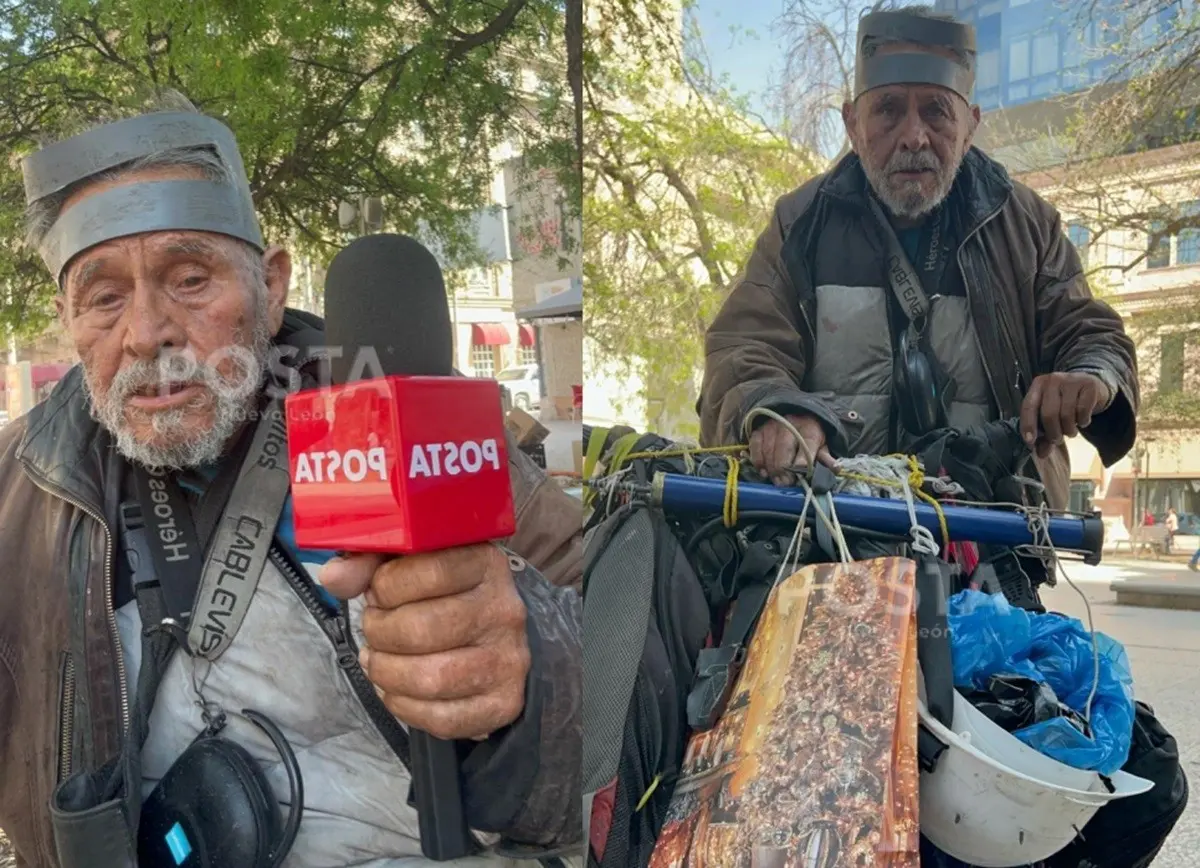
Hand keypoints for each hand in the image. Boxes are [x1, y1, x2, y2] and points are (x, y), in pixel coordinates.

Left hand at [321, 544, 530, 740]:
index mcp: (486, 564)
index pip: (431, 571)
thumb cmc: (443, 594)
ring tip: (380, 659)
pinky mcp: (503, 702)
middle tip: (375, 629)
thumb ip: (369, 561)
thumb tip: (334, 577)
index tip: (378, 593)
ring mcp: (509, 660)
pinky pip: (442, 719)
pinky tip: (398, 689)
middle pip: (423, 629)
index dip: (386, 586)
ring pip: (430, 679)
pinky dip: (405, 707)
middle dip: (380, 632)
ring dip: (387, 672)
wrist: (492, 636)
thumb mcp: (411, 563)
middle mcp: (504, 611)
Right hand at [748, 413, 834, 485]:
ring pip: (768, 449)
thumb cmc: (810, 436)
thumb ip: (826, 459)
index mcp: (809, 428)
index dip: (801, 462)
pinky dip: (758, 461)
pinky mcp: (759, 429)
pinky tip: (763, 471)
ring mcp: (772, 425)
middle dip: (784, 469)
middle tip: (785, 484)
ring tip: (776, 481)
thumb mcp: (821, 445)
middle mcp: (790, 423)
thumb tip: (836, 469)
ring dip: (771, 469)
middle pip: (784, 448)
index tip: (799, 477)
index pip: (806, 444)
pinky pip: (755, 446)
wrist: (795, 416)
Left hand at [1020, 372, 1109, 458]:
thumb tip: (1041, 454)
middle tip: (1057, 440)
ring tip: (1070, 431)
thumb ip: (1044, 433)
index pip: (1028, 406)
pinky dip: (1083, 421)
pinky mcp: (1089, 385)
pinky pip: (1083, 410)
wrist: (1092, 387)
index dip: (1028, 426)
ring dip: (1069, 430)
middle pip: (1048, 413)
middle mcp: (1053, 380)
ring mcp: (1071, 380)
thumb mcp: (1052, 415)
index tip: (1030, 442)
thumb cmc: (1066, 402)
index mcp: (1038, 385)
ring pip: (1067, 414)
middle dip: (1053, 433)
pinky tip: (1083, 421)